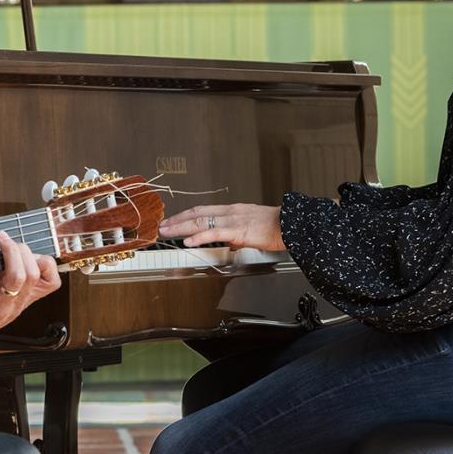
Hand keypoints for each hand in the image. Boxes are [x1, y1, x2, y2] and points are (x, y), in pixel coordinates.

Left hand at [0, 232, 60, 367]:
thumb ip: (4, 274)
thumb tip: (10, 245)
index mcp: (21, 299)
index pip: (52, 283)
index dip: (47, 262)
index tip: (27, 250)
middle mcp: (14, 304)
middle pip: (34, 274)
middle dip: (21, 249)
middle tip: (5, 240)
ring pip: (17, 277)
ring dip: (8, 253)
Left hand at [159, 203, 285, 251]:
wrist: (290, 225)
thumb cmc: (275, 227)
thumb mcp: (251, 229)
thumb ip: (238, 234)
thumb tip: (230, 242)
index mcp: (232, 211)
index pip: (202, 210)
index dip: (185, 215)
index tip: (172, 220)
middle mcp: (229, 212)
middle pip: (196, 213)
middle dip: (177, 220)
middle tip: (162, 225)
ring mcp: (232, 220)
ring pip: (200, 221)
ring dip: (180, 227)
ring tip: (168, 232)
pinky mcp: (237, 230)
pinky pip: (213, 233)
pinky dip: (198, 237)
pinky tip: (188, 241)